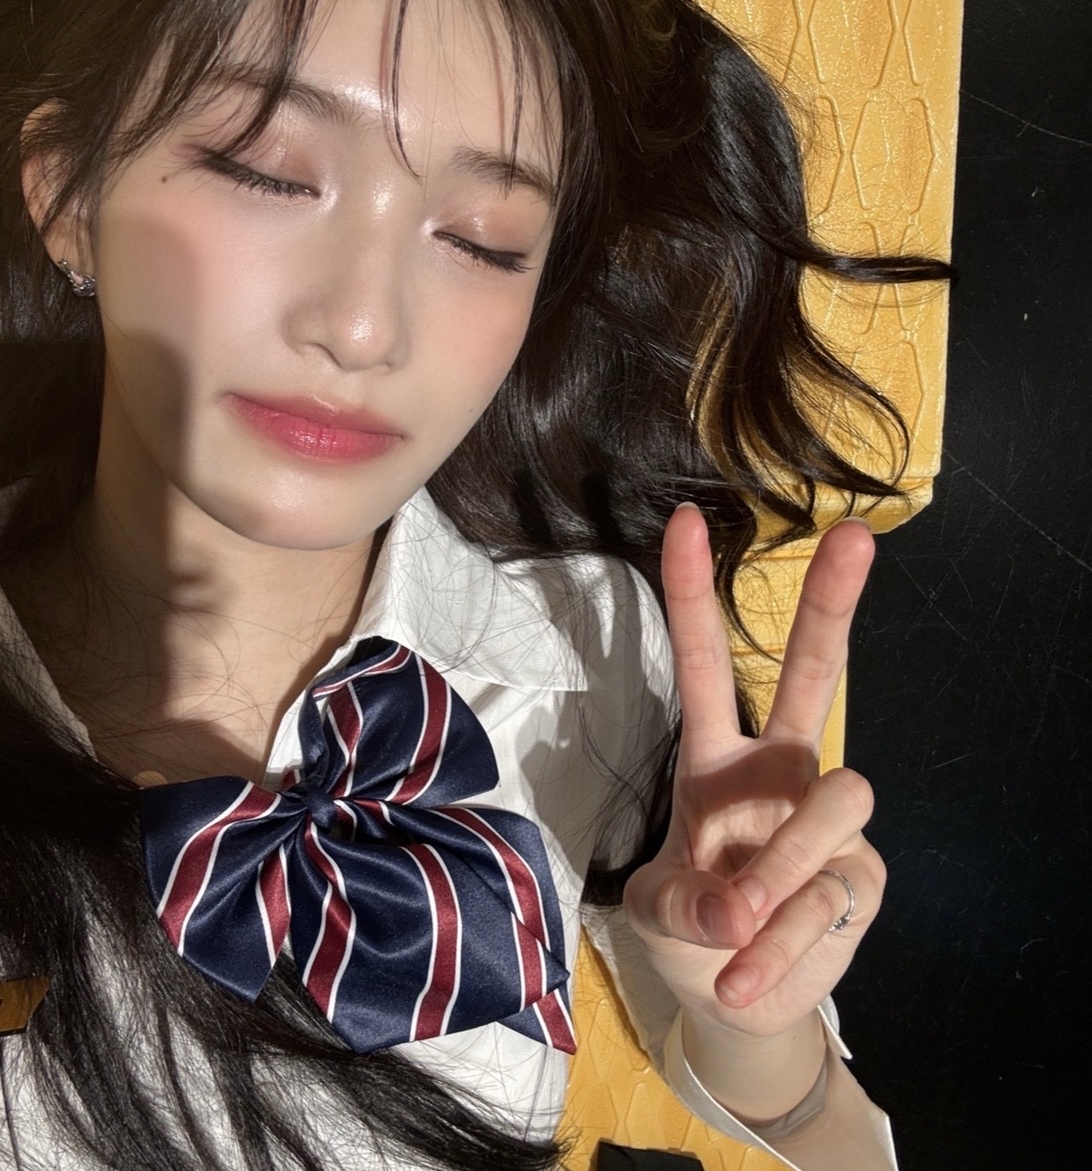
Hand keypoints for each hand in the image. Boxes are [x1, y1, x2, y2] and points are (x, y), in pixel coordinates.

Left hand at [623, 503, 885, 1042]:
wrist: (732, 996)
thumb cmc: (691, 927)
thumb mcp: (657, 911)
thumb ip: (681, 903)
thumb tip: (736, 909)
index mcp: (719, 759)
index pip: (708, 665)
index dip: (694, 596)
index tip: (685, 522)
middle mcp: (781, 773)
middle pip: (815, 675)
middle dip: (832, 606)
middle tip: (855, 537)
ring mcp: (826, 822)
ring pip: (839, 795)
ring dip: (783, 861)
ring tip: (735, 920)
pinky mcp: (859, 879)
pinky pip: (831, 892)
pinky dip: (779, 942)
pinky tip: (744, 972)